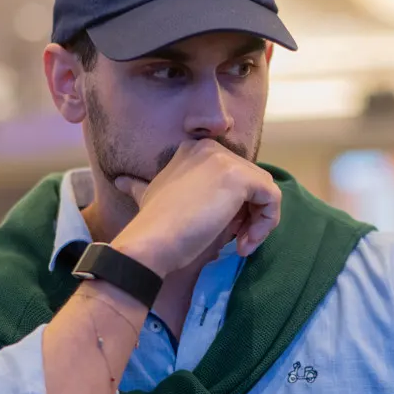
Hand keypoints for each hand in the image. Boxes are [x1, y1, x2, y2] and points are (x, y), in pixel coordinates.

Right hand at [111, 139, 280, 275]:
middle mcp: (211, 148)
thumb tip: (121, 181)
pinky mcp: (241, 177)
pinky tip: (245, 243)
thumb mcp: (148, 197)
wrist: (151, 241)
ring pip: (265, 190)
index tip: (224, 231)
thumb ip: (143, 186)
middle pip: (251, 182)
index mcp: (193, 150)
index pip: (233, 175)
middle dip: (249, 215)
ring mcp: (226, 160)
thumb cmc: (154, 227)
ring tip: (241, 245)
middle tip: (236, 241)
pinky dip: (267, 223)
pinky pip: (272, 198)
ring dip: (259, 222)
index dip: (235, 205)